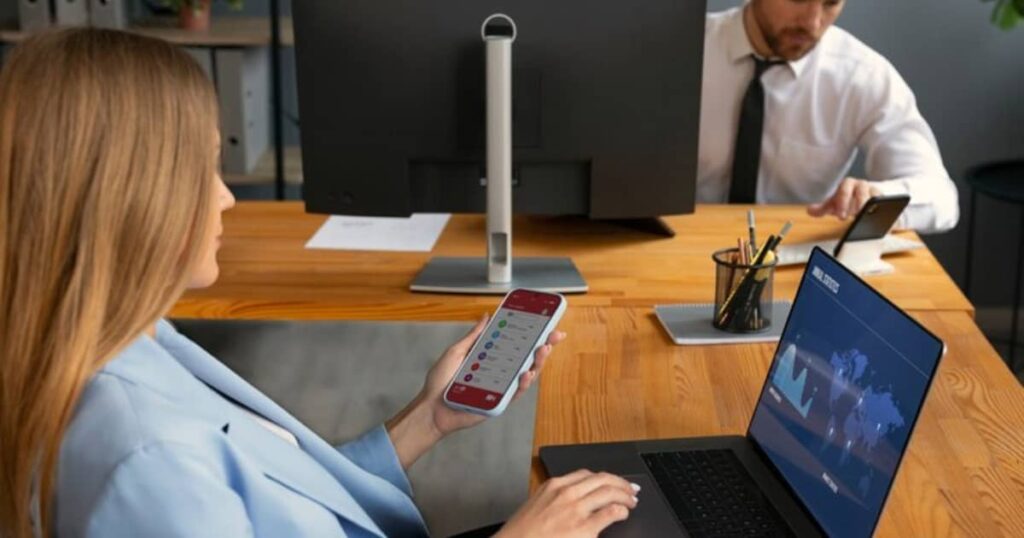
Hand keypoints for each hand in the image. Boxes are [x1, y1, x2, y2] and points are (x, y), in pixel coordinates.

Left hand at [386, 313, 566, 468]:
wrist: (431, 407)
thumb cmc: (440, 382)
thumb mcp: (457, 352)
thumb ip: (474, 336)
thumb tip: (487, 317)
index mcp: (491, 358)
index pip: (515, 344)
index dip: (531, 334)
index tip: (544, 322)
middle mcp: (499, 372)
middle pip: (526, 357)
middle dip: (543, 345)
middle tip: (553, 335)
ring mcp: (501, 387)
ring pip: (526, 374)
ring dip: (538, 362)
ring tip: (543, 349)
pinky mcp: (499, 402)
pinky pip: (516, 392)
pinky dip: (523, 383)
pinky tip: (527, 373)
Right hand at [495, 470, 639, 537]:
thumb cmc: (521, 534)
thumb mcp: (535, 507)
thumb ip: (554, 500)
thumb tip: (573, 502)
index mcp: (552, 486)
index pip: (585, 474)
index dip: (604, 477)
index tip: (611, 481)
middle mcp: (566, 493)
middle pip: (601, 479)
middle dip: (620, 482)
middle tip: (630, 488)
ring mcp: (575, 510)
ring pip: (609, 492)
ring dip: (625, 495)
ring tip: (632, 500)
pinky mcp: (584, 528)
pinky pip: (610, 512)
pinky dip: (621, 510)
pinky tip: (623, 514)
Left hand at [807, 177, 880, 219]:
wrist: (862, 199)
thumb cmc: (846, 200)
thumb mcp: (834, 204)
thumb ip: (822, 208)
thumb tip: (810, 210)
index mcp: (847, 184)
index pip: (844, 189)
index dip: (842, 201)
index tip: (840, 215)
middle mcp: (861, 185)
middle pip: (861, 190)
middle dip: (857, 203)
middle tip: (854, 217)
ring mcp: (873, 190)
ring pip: (875, 194)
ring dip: (871, 205)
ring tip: (867, 217)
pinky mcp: (883, 198)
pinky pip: (885, 201)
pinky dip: (884, 208)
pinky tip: (881, 217)